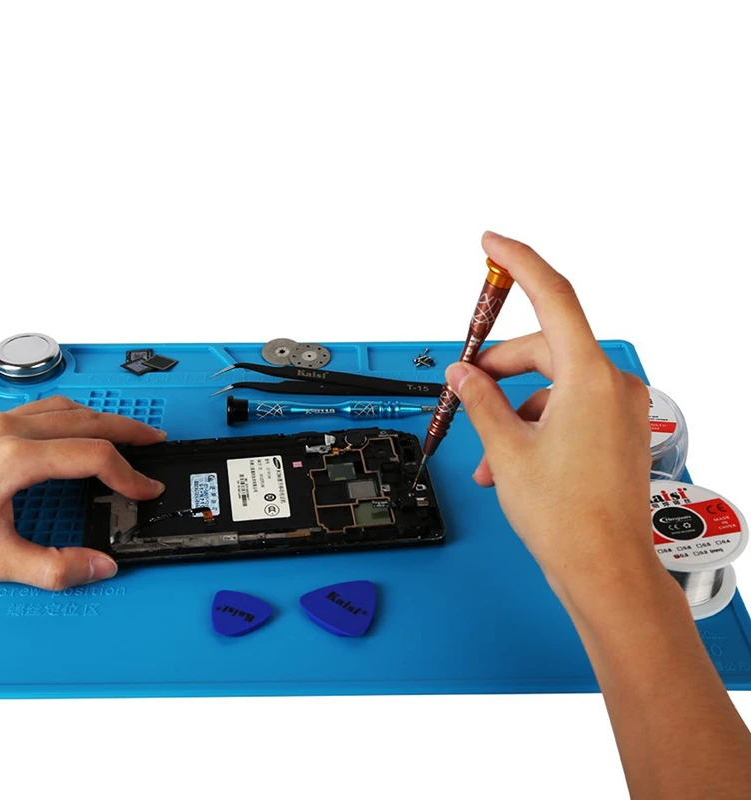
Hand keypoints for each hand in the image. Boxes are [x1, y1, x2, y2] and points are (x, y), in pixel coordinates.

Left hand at [0, 396, 165, 589]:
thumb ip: (51, 569)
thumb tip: (98, 567)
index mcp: (16, 458)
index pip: (95, 456)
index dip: (128, 475)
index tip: (145, 490)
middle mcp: (9, 431)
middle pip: (89, 420)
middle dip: (130, 431)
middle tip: (155, 442)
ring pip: (67, 408)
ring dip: (103, 418)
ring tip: (125, 432)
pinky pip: (44, 409)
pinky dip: (74, 416)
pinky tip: (75, 427)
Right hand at [445, 232, 658, 604]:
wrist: (604, 569)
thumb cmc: (567, 517)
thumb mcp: (507, 449)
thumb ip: (480, 401)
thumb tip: (463, 374)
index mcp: (588, 378)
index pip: (553, 296)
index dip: (519, 262)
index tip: (492, 245)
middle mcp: (610, 385)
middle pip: (543, 348)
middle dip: (497, 367)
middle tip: (462, 384)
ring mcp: (616, 408)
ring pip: (549, 384)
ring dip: (510, 409)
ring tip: (485, 451)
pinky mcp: (614, 429)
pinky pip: (564, 408)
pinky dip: (531, 425)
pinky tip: (507, 461)